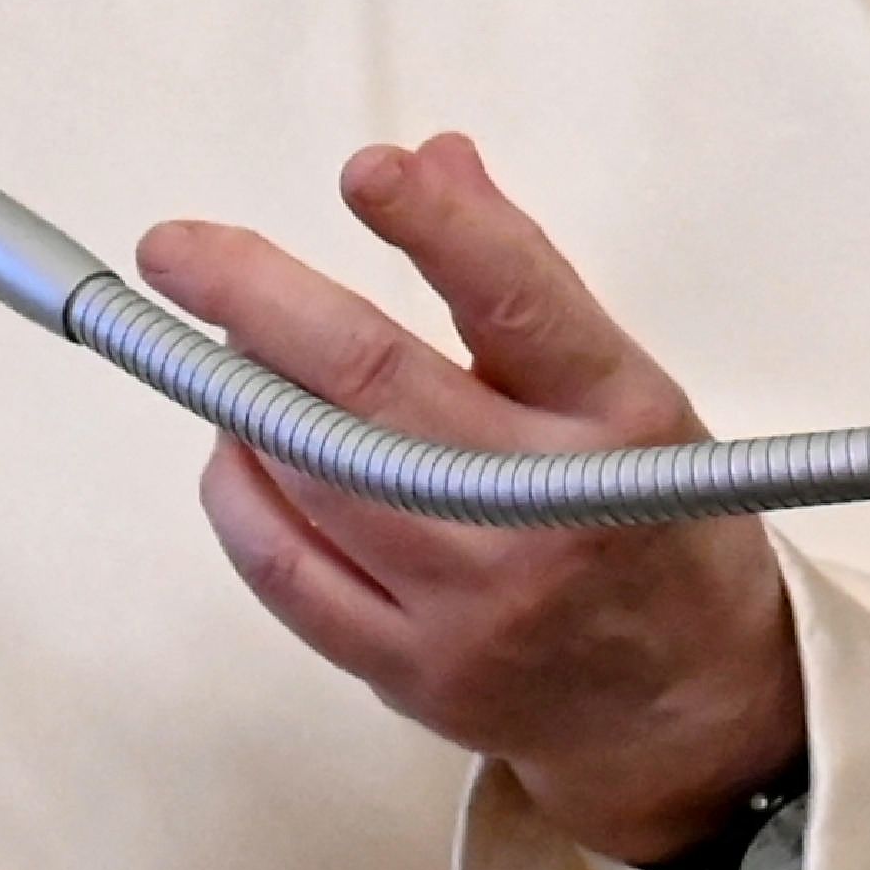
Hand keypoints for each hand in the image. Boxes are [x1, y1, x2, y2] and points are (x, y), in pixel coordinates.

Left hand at [138, 133, 803, 869]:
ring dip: (243, 391)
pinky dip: (239, 491)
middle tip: (177, 250)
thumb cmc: (650, 518)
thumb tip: (431, 160)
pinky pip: (283, 570)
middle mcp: (544, 512)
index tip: (364, 170)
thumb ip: (519, 275)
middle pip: (371, 382)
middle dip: (255, 297)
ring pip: (310, 470)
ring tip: (231, 350)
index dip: (437, 226)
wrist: (691, 709)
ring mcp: (474, 604)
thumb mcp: (624, 388)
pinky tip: (238, 446)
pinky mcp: (414, 672)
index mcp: (618, 421)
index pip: (518, 301)